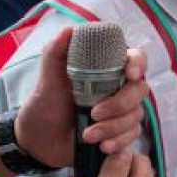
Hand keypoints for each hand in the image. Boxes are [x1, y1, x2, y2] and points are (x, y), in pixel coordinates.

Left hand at [16, 27, 148, 166]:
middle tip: (94, 113)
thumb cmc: (44, 104)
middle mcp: (119, 89)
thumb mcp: (47, 78)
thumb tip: (69, 30)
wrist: (36, 140)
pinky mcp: (121, 134)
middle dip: (120, 104)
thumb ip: (56, 52)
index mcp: (107, 70)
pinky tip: (102, 147)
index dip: (138, 63)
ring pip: (136, 116)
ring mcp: (122, 113)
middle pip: (140, 90)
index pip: (136, 58)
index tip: (129, 73)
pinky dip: (118, 142)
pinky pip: (132, 137)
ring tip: (88, 136)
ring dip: (113, 127)